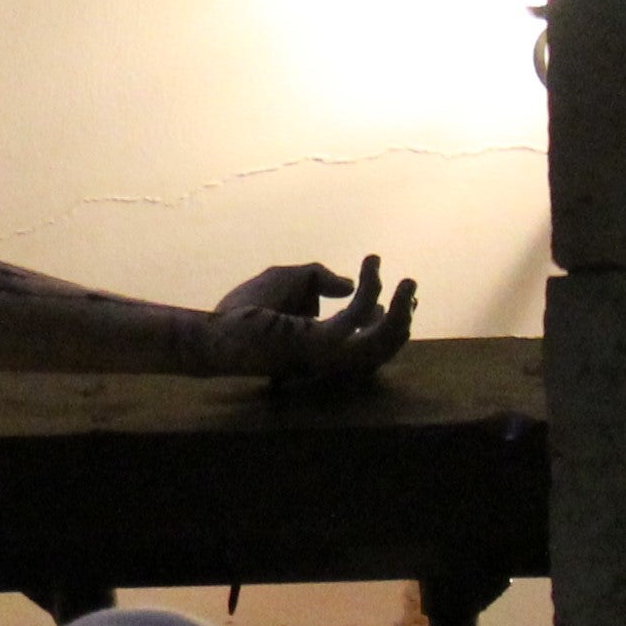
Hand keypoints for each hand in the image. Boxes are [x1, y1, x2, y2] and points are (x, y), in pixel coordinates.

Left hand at [200, 255, 413, 383]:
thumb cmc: (245, 309)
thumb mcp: (288, 281)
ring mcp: (330, 355)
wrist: (215, 329)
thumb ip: (319, 278)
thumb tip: (350, 285)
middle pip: (383, 349)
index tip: (390, 294)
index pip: (368, 345)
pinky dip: (371, 290)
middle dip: (402, 319)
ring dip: (402, 311)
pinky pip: (360, 316)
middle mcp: (333, 359)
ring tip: (409, 282)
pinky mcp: (322, 343)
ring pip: (384, 342)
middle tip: (411, 288)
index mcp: (326, 351)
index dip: (386, 321)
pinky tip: (369, 267)